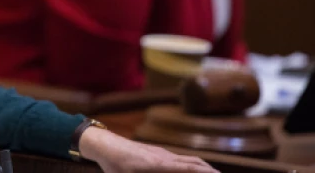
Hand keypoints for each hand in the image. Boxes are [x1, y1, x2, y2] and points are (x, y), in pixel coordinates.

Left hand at [78, 126, 217, 172]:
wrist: (105, 144)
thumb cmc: (114, 165)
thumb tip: (160, 170)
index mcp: (158, 164)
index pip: (188, 168)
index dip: (204, 172)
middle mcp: (163, 156)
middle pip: (193, 162)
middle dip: (209, 170)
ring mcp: (161, 152)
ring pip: (187, 159)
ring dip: (201, 167)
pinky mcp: (157, 152)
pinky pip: (179, 158)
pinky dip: (191, 164)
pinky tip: (193, 169)